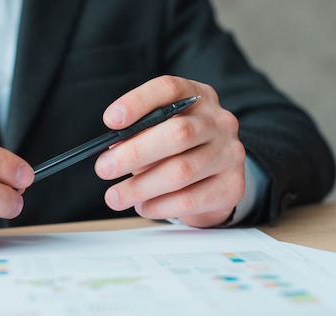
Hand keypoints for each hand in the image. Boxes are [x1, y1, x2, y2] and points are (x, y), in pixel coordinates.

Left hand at [94, 75, 244, 226]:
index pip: (169, 89)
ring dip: (140, 187)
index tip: (111, 121)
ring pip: (181, 171)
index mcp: (196, 97)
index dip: (138, 102)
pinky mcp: (232, 187)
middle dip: (134, 153)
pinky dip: (159, 206)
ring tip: (115, 197)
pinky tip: (143, 207)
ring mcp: (229, 154)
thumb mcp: (156, 135)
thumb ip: (138, 137)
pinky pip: (190, 200)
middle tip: (104, 168)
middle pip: (177, 133)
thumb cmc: (176, 152)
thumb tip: (112, 151)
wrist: (216, 181)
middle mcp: (218, 121)